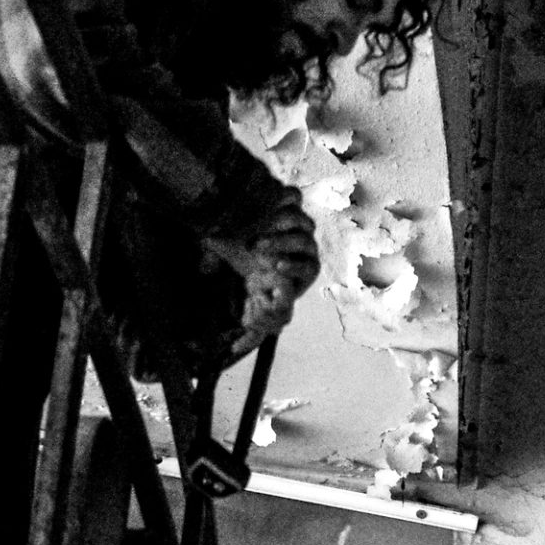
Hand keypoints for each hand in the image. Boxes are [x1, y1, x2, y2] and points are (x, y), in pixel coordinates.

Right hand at [212, 205, 320, 361]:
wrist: (237, 231)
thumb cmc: (244, 268)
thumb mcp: (246, 292)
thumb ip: (248, 320)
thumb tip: (238, 348)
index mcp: (300, 268)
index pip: (307, 267)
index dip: (293, 267)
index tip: (272, 266)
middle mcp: (304, 245)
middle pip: (306, 243)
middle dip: (283, 246)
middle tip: (258, 248)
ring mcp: (298, 221)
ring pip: (301, 221)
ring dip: (281, 227)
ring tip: (257, 230)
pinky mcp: (288, 199)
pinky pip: (291, 195)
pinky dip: (281, 199)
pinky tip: (262, 207)